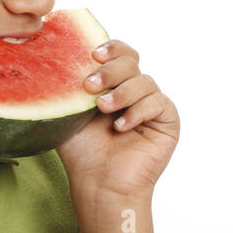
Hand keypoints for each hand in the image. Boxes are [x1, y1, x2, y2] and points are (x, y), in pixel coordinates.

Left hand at [55, 39, 177, 196]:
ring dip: (122, 93)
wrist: (99, 184)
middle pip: (132, 62)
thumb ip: (72, 85)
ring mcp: (152, 107)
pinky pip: (158, 103)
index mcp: (113, 85)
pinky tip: (121, 126)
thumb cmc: (83, 153)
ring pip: (145, 81)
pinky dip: (138, 111)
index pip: (120, 54)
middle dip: (111, 70)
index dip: (111, 48)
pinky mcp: (167, 122)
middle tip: (90, 85)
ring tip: (103, 109)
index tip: (92, 54)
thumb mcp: (69, 112)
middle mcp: (134, 92)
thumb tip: (64, 56)